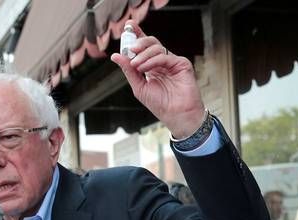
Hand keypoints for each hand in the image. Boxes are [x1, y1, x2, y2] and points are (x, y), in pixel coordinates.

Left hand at [110, 21, 205, 138]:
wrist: (176, 115)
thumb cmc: (160, 104)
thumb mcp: (139, 87)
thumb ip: (128, 70)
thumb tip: (115, 55)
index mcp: (151, 65)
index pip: (144, 46)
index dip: (137, 34)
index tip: (128, 26)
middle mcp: (162, 61)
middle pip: (151, 42)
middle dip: (139, 42)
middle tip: (131, 48)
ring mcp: (172, 62)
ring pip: (156, 47)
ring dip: (143, 55)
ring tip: (136, 65)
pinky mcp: (182, 64)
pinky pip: (164, 56)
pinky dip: (152, 60)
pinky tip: (144, 68)